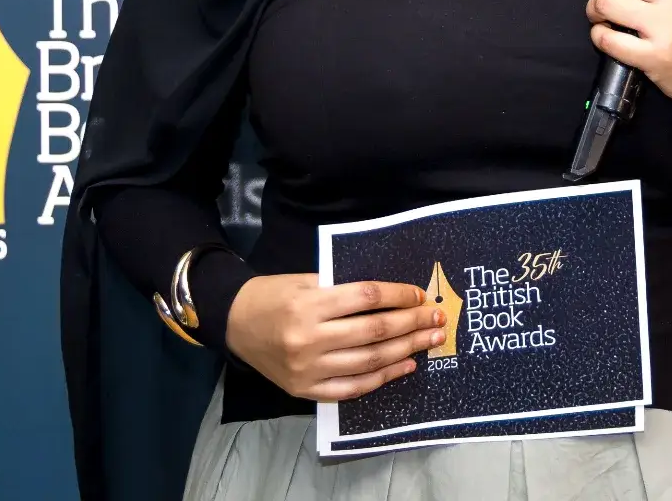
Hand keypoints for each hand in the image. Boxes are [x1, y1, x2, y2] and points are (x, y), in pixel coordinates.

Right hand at [225, 274, 445, 400]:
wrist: (235, 324)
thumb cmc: (273, 295)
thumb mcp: (305, 281)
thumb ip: (342, 289)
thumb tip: (391, 295)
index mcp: (309, 305)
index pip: (366, 298)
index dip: (397, 295)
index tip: (419, 294)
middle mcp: (309, 339)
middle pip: (374, 331)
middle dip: (411, 324)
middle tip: (436, 319)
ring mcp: (308, 369)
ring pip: (369, 361)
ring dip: (405, 351)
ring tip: (429, 341)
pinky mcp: (306, 390)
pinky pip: (352, 388)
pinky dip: (382, 379)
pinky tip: (404, 367)